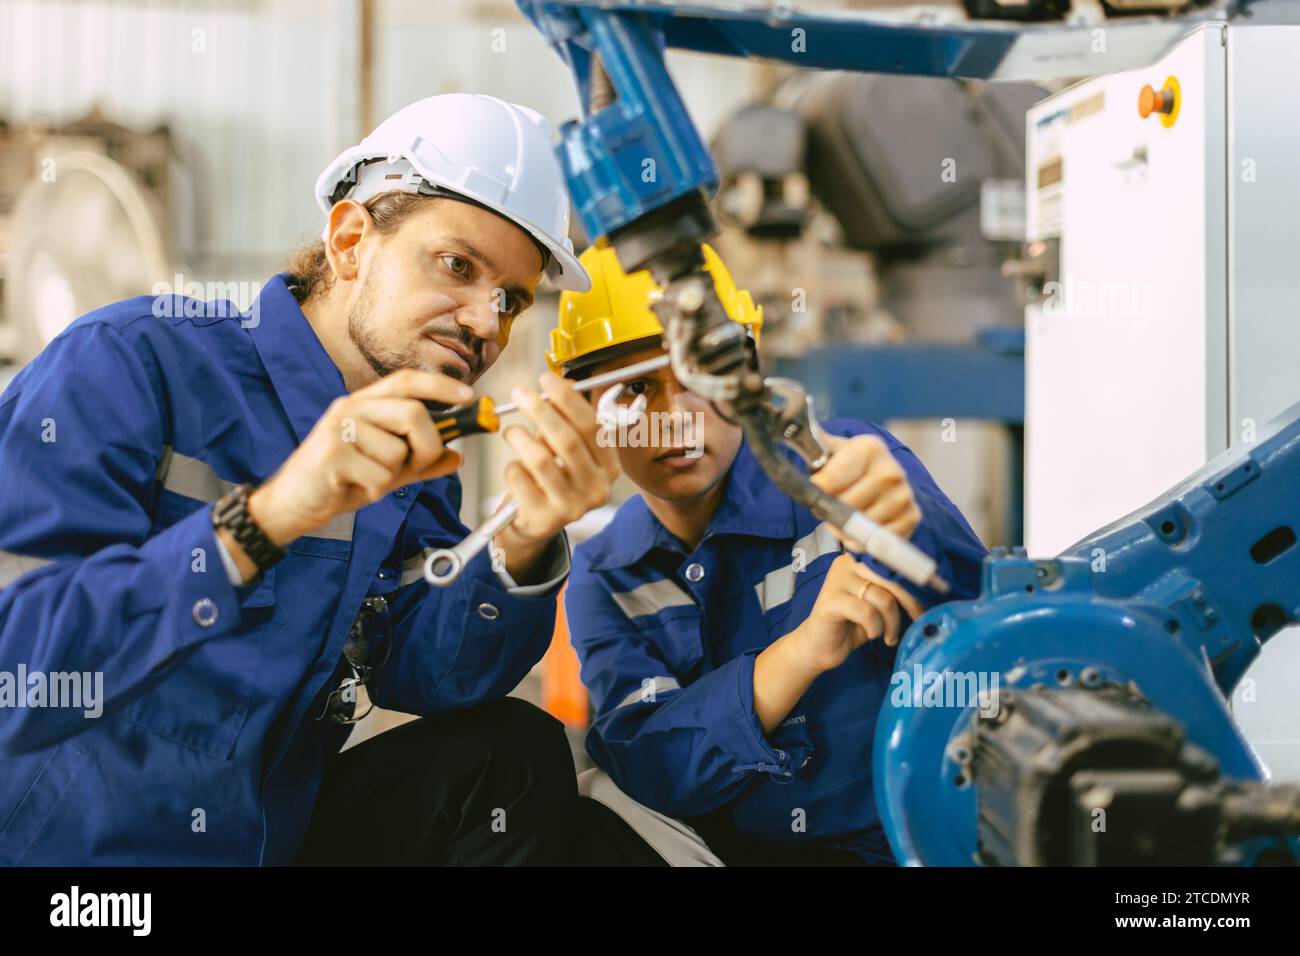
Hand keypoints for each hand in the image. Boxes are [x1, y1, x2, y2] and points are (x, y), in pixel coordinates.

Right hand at [249, 369, 470, 545]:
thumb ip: (421, 464)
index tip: (468, 396)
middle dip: (427, 446)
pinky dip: (375, 491)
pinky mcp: (331, 455)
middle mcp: (351, 408)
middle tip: (417, 465)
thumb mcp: (387, 471)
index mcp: (365, 404)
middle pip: (413, 413)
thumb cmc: (338, 480)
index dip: (440, 385)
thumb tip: (457, 457)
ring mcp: (339, 429)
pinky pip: (379, 476)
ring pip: (397, 451)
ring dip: (392, 475)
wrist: (292, 504)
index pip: (406, 381)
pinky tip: (353, 488)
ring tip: (367, 478)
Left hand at [493, 372, 619, 575]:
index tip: (546, 380)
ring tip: (511, 432)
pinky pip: (520, 478)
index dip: (567, 399)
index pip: (592, 426)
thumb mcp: (563, 450)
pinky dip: (511, 467)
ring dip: (520, 437)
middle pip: (567, 440)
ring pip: (540, 459)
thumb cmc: (550, 479)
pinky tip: (515, 469)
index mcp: (609, 467)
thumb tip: (560, 385)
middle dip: (540, 410)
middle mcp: (597, 489)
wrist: (535, 524)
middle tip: (520, 393)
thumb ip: (564, 421)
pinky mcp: (545, 519)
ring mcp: (573, 507)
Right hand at [793, 554, 924, 671]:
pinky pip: (867, 612)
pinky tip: (871, 634)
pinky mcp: (830, 601)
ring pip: (882, 598)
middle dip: (910, 602)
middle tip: (917, 619)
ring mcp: (837, 580)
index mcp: (860, 558)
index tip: (928, 597)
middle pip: (892, 577)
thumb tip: (930, 585)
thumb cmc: (852, 624)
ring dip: (892, 622)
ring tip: (889, 635)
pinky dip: (876, 628)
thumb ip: (895, 588)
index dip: (915, 580)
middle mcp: (847, 563)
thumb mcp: (878, 602)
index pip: (895, 561)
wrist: (819, 646)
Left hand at [811, 433, 921, 548]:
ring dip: (843, 529)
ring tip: (843, 517)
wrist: (888, 479)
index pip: (829, 482)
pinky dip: (860, 541)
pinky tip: (859, 527)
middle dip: (829, 511)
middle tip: (828, 507)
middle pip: (843, 507)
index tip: (816, 487)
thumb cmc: (854, 466)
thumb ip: (817, 445)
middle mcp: (891, 471)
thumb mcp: (836, 450)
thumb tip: (791, 431)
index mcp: (870, 448)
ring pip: (857, 527)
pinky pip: (873, 541)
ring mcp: (903, 496)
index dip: (817, 489)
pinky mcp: (910, 519)